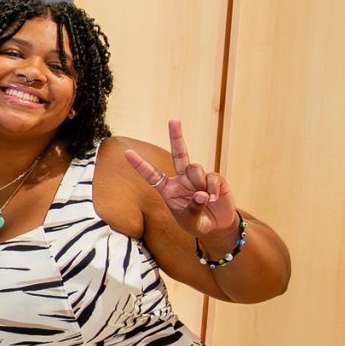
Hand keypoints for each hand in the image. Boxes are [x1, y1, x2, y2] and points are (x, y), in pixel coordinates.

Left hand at [123, 119, 241, 243]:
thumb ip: (193, 209)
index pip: (152, 175)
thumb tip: (201, 194)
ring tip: (205, 198)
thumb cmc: (197, 223)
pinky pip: (212, 177)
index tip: (127, 153)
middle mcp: (182, 179)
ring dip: (198, 183)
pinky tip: (215, 198)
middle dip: (177, 136)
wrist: (217, 227)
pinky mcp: (214, 178)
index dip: (140, 165)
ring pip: (195, 168)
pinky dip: (213, 189)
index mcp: (168, 189)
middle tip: (173, 119)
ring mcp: (198, 177)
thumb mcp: (190, 221)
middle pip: (179, 154)